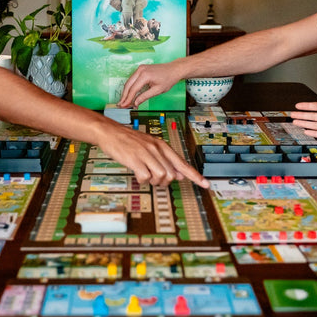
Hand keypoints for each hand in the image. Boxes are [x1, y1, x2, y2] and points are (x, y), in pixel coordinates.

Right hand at [95, 126, 209, 188]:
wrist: (110, 132)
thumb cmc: (128, 141)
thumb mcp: (149, 147)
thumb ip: (164, 160)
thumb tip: (179, 175)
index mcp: (162, 145)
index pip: (182, 163)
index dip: (195, 175)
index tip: (206, 184)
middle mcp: (157, 148)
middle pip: (172, 174)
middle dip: (164, 182)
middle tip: (154, 179)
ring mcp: (146, 153)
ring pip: (161, 175)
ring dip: (154, 181)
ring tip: (145, 176)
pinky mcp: (135, 159)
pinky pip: (145, 177)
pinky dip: (142, 180)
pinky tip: (137, 174)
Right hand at [117, 63, 181, 107]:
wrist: (174, 69)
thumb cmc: (168, 79)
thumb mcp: (157, 90)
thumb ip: (145, 97)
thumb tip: (135, 103)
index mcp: (145, 75)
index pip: (133, 89)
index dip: (128, 99)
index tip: (124, 106)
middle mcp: (140, 70)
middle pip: (128, 85)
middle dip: (124, 96)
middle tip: (121, 105)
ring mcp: (140, 68)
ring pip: (129, 81)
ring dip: (126, 91)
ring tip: (124, 101)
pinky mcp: (141, 69)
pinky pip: (133, 79)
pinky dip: (130, 87)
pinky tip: (129, 94)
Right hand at [291, 99, 316, 145]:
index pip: (316, 107)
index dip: (306, 106)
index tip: (298, 105)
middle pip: (312, 116)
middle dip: (302, 115)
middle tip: (292, 114)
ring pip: (314, 124)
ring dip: (304, 123)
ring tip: (295, 122)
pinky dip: (312, 132)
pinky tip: (306, 131)